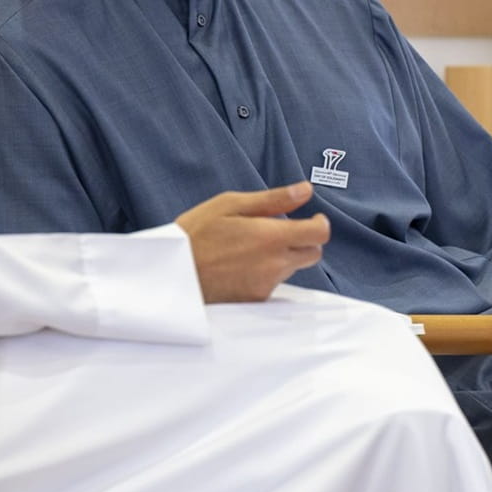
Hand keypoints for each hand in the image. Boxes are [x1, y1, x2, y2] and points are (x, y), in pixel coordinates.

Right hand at [176, 182, 328, 302]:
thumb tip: (306, 190)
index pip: (319, 234)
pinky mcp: (255, 301)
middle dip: (303, 240)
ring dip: (282, 257)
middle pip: (312, 253)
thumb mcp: (230, 204)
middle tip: (279, 231)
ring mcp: (266, 286)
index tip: (312, 218)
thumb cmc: (196, 234)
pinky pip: (273, 284)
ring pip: (292, 268)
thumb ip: (273, 199)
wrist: (171, 275)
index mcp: (272, 237)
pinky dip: (265, 273)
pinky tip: (240, 266)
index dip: (320, 223)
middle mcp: (275, 265)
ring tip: (248, 248)